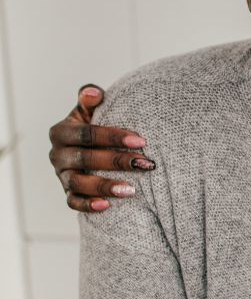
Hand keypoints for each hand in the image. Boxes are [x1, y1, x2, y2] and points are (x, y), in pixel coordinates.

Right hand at [48, 85, 154, 212]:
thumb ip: (90, 100)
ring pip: (77, 183)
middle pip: (85, 159)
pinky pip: (73, 202)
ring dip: (104, 186)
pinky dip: (88, 204)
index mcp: (61, 132)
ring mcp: (61, 175)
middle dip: (117, 161)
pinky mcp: (67, 192)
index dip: (113, 137)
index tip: (141, 141)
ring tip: (131, 190)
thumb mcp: (89, 113)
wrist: (88, 149)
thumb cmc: (93, 129)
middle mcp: (57, 154)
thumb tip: (94, 92)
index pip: (87, 134)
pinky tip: (107, 206)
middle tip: (145, 164)